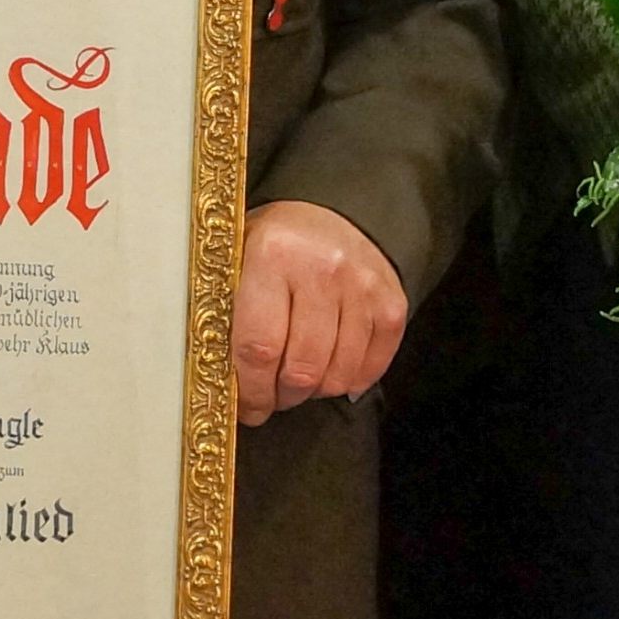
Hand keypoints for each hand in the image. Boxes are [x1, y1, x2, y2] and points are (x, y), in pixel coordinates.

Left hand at [231, 200, 407, 426]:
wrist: (328, 210)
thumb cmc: (273, 246)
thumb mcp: (237, 262)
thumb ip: (230, 315)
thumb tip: (226, 386)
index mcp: (272, 255)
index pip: (259, 347)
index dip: (251, 391)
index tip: (247, 407)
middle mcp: (322, 268)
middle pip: (302, 369)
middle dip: (282, 397)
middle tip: (272, 398)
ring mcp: (363, 286)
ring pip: (338, 375)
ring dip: (314, 392)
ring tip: (298, 381)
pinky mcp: (392, 302)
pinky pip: (372, 367)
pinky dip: (349, 381)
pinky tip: (330, 371)